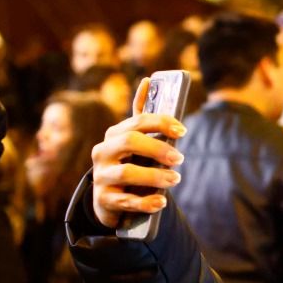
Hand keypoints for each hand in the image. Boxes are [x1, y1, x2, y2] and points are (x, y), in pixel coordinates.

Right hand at [90, 80, 187, 228]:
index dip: (160, 123)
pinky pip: (126, 201)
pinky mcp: (103, 200)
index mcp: (114, 135)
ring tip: (175, 179)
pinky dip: (145, 201)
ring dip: (155, 176)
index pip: (137, 122)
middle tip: (180, 158)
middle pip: (129, 142)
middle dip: (158, 148)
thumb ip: (143, 118)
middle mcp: (103, 153)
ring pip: (126, 173)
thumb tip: (148, 80)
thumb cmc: (129, 165)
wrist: (109, 201)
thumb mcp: (135, 143)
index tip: (182, 130)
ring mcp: (101, 177)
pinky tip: (161, 202)